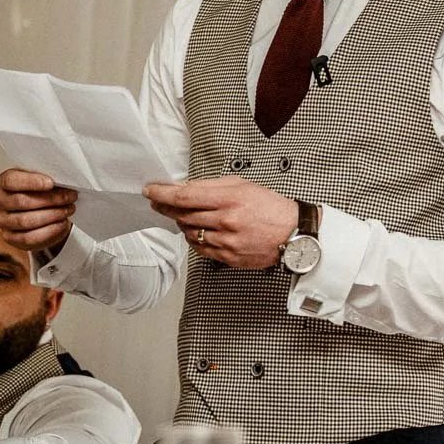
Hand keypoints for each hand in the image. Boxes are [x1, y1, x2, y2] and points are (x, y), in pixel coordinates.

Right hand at [0, 168, 79, 251]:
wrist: (40, 214)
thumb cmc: (40, 192)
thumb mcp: (41, 180)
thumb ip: (46, 178)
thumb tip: (63, 180)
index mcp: (3, 181)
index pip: (11, 180)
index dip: (31, 182)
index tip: (51, 183)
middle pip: (21, 201)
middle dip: (50, 199)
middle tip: (70, 197)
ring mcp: (2, 221)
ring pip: (26, 220)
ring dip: (52, 215)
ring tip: (68, 209)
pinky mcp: (10, 237)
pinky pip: (29, 237)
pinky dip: (49, 230)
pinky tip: (62, 223)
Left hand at [144, 176, 298, 268]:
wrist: (293, 234)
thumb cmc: (271, 208)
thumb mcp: (243, 185)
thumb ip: (212, 186)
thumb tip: (186, 187)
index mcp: (230, 200)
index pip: (185, 197)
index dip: (162, 194)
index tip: (150, 191)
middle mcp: (226, 222)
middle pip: (183, 215)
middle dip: (166, 208)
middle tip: (158, 202)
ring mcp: (226, 242)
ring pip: (189, 233)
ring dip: (181, 223)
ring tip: (185, 216)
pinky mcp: (228, 258)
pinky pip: (200, 249)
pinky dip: (194, 238)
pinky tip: (199, 231)